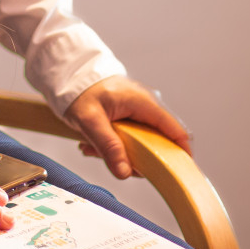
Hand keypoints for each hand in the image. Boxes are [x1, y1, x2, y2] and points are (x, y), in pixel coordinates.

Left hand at [64, 76, 190, 179]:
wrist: (68, 73)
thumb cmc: (79, 90)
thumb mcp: (89, 120)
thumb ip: (108, 147)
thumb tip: (125, 173)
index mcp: (144, 103)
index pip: (176, 131)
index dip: (181, 154)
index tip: (176, 175)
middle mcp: (147, 105)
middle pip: (157, 142)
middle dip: (136, 158)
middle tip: (113, 161)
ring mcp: (138, 110)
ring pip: (140, 142)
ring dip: (118, 151)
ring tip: (91, 148)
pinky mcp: (128, 114)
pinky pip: (128, 136)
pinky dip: (112, 144)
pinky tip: (90, 143)